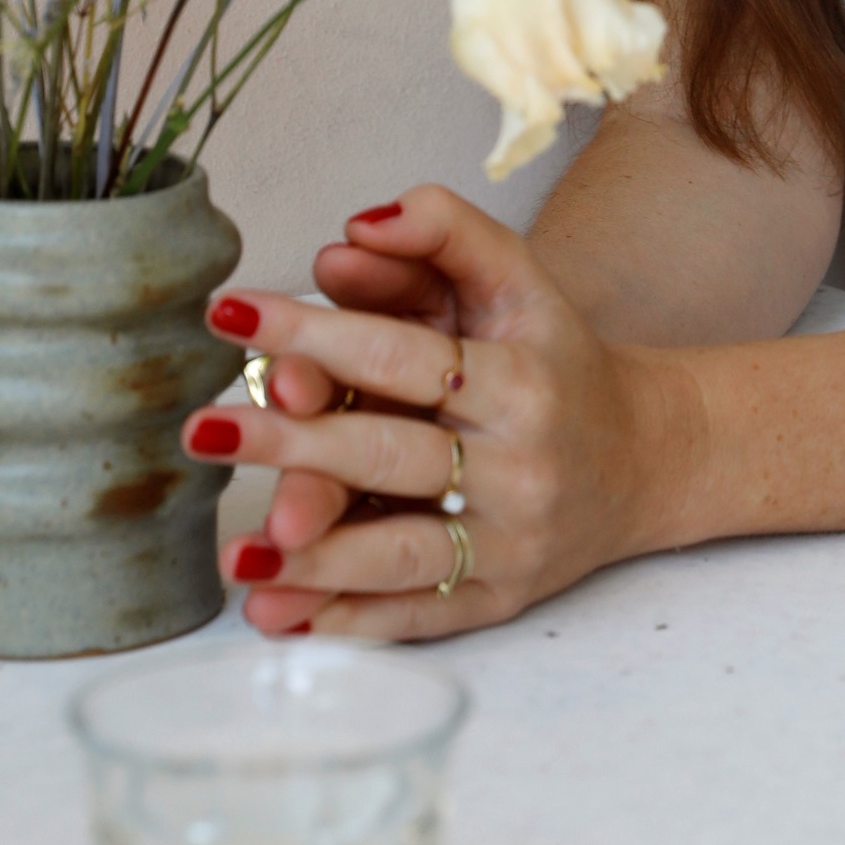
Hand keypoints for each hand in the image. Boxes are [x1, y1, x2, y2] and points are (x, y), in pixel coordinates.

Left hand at [186, 185, 702, 639]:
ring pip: (402, 553)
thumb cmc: (557, 361)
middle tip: (202, 430)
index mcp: (520, 378)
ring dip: (313, 556)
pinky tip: (282, 614)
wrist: (641, 457)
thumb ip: (448, 231)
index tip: (232, 316)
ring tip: (238, 555)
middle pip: (390, 454)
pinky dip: (346, 619)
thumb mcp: (522, 281)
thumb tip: (356, 224)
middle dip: (291, 444)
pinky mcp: (498, 599)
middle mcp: (518, 463)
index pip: (404, 354)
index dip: (316, 334)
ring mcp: (510, 540)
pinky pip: (416, 616)